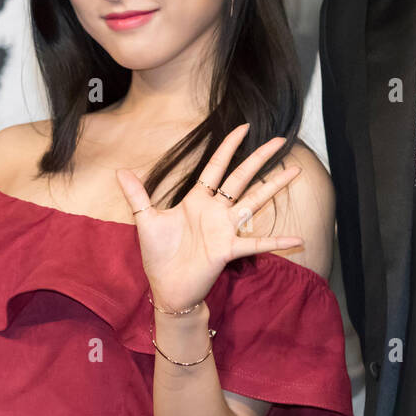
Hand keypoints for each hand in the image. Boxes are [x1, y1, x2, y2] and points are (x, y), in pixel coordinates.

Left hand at [114, 123, 303, 312]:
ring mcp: (225, 229)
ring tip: (295, 170)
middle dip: (260, 158)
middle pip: (242, 177)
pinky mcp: (229, 249)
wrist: (167, 288)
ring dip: (274, 186)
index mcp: (197, 199)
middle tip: (280, 140)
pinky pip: (257, 243)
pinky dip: (277, 241)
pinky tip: (297, 238)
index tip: (244, 128)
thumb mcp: (145, 221)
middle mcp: (216, 210)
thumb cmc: (159, 255)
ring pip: (255, 201)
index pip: (217, 166)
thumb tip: (119, 170)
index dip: (229, 146)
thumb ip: (136, 195)